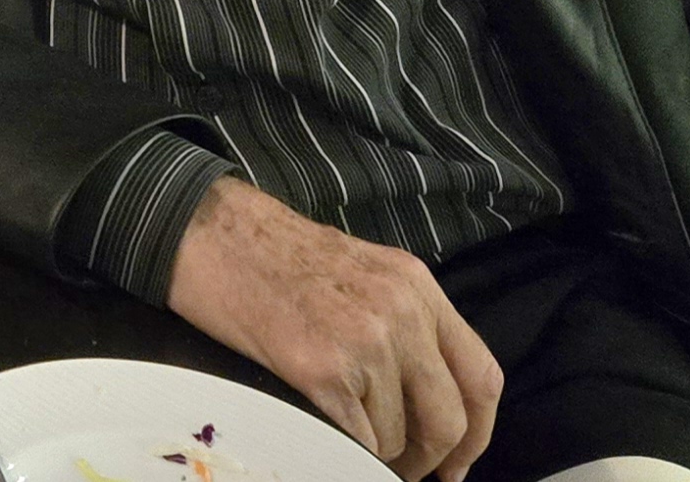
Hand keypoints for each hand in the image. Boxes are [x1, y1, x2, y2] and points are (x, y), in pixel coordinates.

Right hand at [168, 181, 500, 480]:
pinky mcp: (322, 369)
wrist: (209, 232)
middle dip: (430, 458)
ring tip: (346, 428)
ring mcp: (363, 340)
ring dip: (377, 449)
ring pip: (399, 438)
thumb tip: (431, 401)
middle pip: (450, 418)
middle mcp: (400, 310)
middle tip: (404, 466)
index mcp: (415, 283)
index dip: (477, 431)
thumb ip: (406, 323)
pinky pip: (359, 441)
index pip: (481, 374)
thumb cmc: (274, 254)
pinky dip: (347, 449)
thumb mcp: (363, 271)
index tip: (456, 461)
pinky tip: (324, 422)